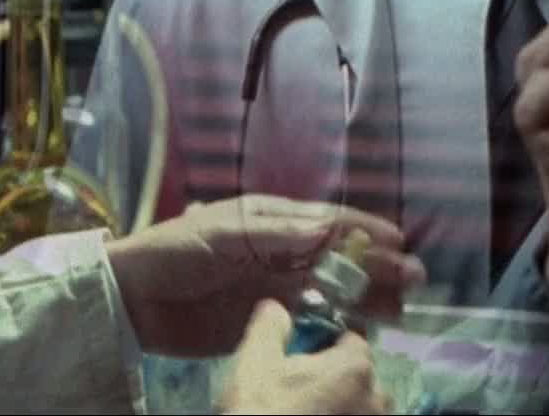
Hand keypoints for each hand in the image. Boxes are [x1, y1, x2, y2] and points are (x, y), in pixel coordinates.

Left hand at [105, 194, 424, 357]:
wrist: (133, 297)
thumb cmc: (177, 250)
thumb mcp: (226, 233)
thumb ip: (278, 233)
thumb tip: (330, 227)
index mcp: (273, 218)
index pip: (330, 221)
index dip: (367, 229)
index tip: (400, 241)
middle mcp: (281, 249)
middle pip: (340, 257)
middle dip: (378, 266)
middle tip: (415, 281)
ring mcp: (276, 285)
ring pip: (333, 289)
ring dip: (367, 297)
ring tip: (401, 309)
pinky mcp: (266, 318)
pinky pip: (311, 319)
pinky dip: (338, 323)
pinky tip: (362, 331)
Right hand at [218, 299, 388, 414]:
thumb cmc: (260, 413)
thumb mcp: (254, 365)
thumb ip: (270, 327)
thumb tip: (277, 308)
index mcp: (355, 369)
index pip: (352, 342)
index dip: (327, 346)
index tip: (304, 358)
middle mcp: (377, 401)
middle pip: (362, 379)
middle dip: (339, 383)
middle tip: (303, 395)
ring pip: (363, 411)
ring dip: (344, 410)